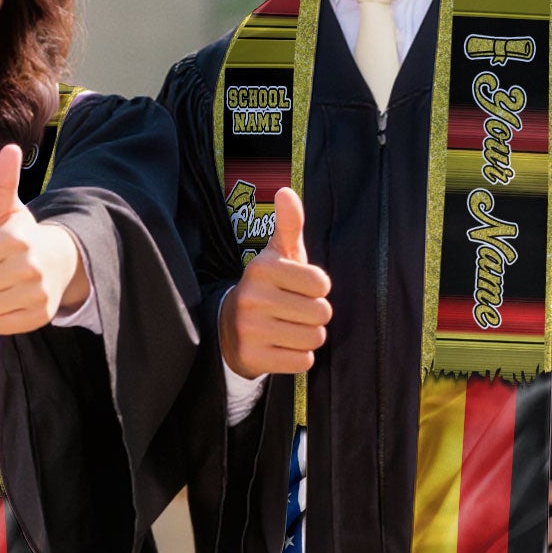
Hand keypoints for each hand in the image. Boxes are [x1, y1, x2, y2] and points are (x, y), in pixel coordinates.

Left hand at [0, 144, 86, 333]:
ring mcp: (36, 294)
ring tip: (0, 285)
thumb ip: (4, 181)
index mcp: (15, 240)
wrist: (62, 262)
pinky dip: (0, 316)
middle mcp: (28, 268)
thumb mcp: (10, 209)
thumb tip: (10, 147)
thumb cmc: (24, 236)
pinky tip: (11, 299)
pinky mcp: (40, 316)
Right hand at [219, 186, 331, 376]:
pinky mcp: (252, 357)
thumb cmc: (268, 287)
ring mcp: (250, 329)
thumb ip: (288, 224)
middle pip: (322, 313)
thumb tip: (286, 191)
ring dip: (308, 336)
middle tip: (293, 312)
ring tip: (287, 328)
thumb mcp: (277, 255)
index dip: (317, 289)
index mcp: (262, 268)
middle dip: (314, 315)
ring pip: (314, 338)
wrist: (229, 328)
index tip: (298, 288)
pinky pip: (302, 361)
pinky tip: (280, 346)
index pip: (322, 284)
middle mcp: (252, 297)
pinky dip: (297, 357)